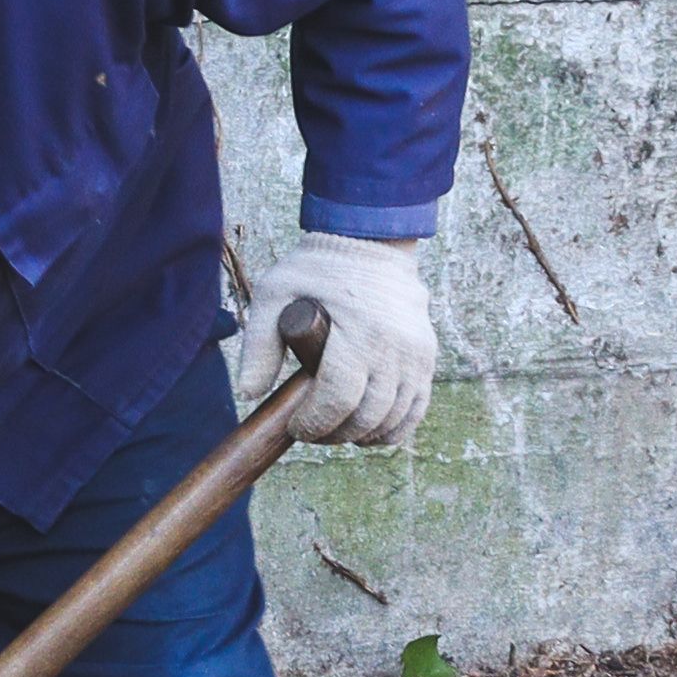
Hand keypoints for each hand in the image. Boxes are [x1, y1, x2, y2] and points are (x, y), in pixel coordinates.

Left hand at [241, 231, 438, 449]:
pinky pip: (417, 406)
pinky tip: (372, 433)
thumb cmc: (317, 268)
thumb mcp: (275, 293)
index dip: (315, 424)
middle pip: (367, 416)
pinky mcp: (427, 355)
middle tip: (312, 433)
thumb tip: (249, 393)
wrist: (371, 241)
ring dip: (364, 435)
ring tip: (338, 433)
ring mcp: (416, 353)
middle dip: (335, 434)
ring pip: (395, 417)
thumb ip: (259, 345)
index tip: (296, 428)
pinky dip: (396, 427)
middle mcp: (393, 346)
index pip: (338, 400)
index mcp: (356, 332)